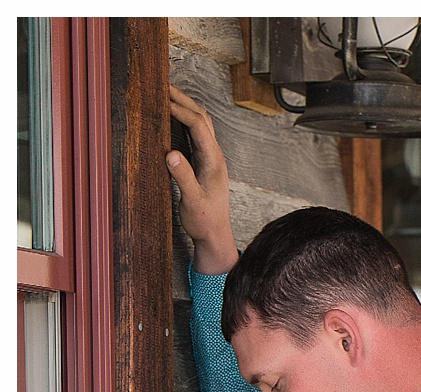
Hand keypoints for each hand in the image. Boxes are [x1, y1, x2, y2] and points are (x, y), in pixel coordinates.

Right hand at [169, 86, 238, 274]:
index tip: (161, 99)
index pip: (199, 126)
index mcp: (214, 162)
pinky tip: (171, 116)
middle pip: (202, 118)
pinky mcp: (205, 163)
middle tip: (162, 84)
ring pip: (201, 124)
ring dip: (185, 106)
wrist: (216, 236)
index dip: (180, 110)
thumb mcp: (192, 201)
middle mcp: (216, 157)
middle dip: (183, 99)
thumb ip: (182, 178)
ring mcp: (212, 159)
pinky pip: (197, 133)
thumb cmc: (204, 221)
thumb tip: (171, 154)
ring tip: (165, 93)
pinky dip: (185, 119)